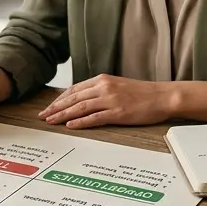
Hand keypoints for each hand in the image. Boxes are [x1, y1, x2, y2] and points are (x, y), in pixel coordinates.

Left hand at [38, 74, 178, 128]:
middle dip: (56, 107)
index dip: (60, 99)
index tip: (49, 106)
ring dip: (63, 115)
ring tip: (51, 121)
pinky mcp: (118, 112)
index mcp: (103, 80)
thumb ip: (100, 90)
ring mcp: (111, 100)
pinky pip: (95, 118)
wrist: (163, 96)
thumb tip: (84, 99)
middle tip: (43, 115)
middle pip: (74, 98)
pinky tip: (70, 126)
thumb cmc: (143, 93)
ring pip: (80, 107)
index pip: (75, 89)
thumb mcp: (118, 86)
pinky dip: (80, 122)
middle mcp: (104, 87)